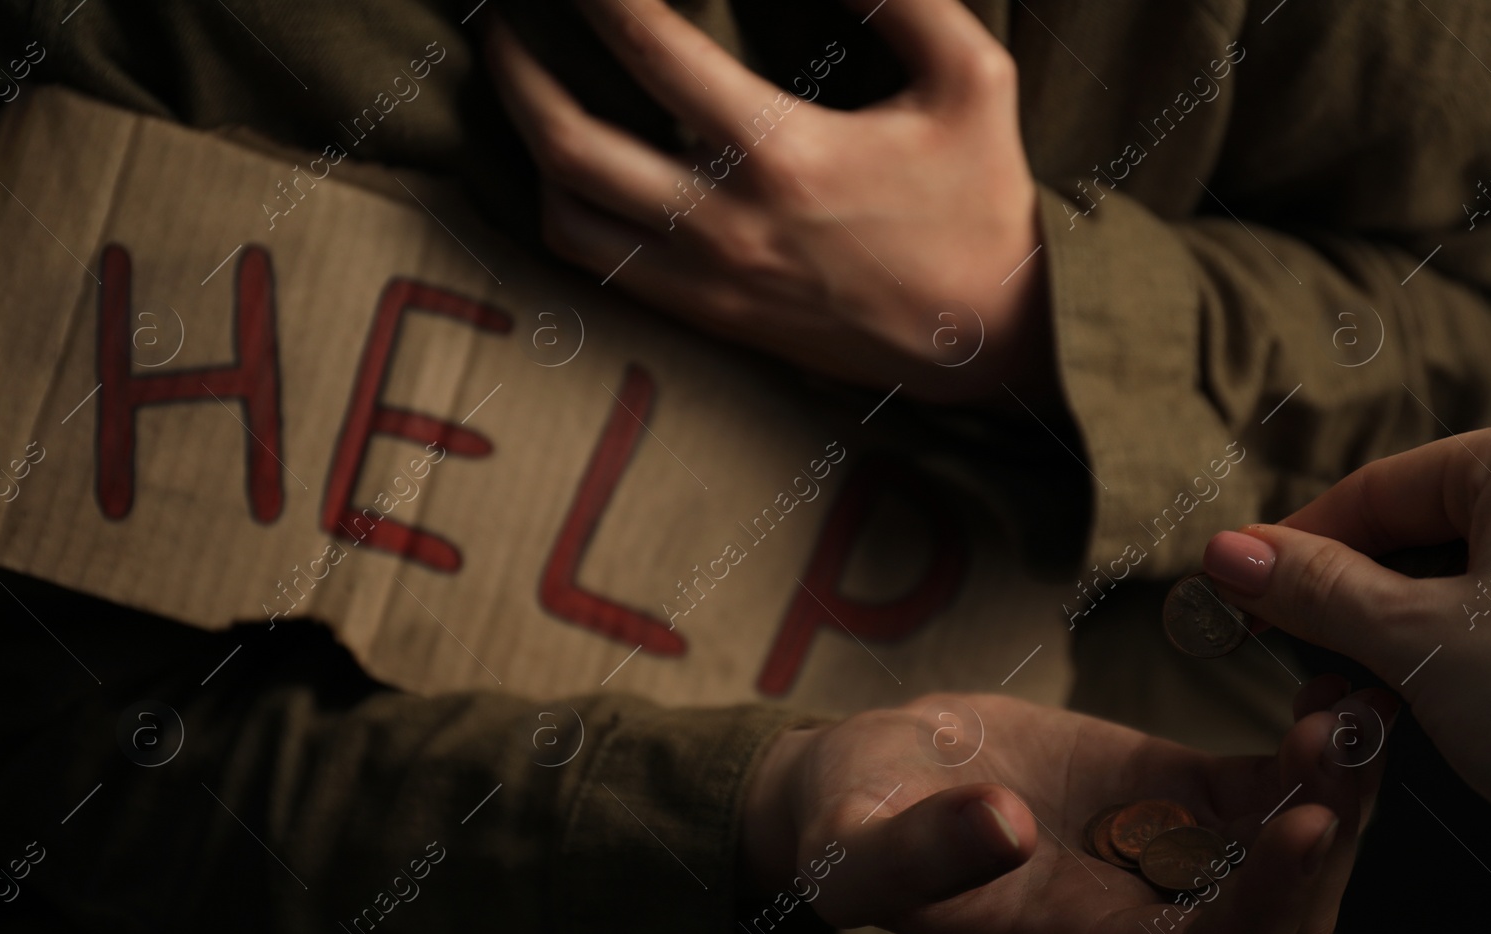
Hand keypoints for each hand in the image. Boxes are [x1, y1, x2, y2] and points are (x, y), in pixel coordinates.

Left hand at [483, 0, 1050, 404]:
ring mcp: (706, 281)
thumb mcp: (972, 78)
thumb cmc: (983, 205)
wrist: (987, 343)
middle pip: (569, 140)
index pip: (650, 48)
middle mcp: (725, 225)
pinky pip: (600, 265)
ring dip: (528, 142)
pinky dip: (565, 208)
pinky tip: (569, 166)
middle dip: (516, 64)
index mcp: (784, 155)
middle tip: (503, 12)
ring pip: (566, 214)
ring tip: (523, 87)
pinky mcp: (707, 317)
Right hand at [741, 691, 1385, 933]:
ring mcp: (1159, 850)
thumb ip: (920, 852)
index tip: (1303, 819)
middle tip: (1341, 738)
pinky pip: (1259, 788)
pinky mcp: (1164, 790)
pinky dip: (1301, 752)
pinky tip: (1321, 691)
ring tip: (1351, 702)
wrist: (863, 783)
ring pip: (1287, 849)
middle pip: (1281, 914)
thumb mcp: (856, 844)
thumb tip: (1001, 827)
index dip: (1264, 901)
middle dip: (1327, 836)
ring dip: (1333, 787)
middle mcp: (1139, 912)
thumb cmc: (848, 826)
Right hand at [1201, 418, 1490, 831]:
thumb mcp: (1422, 642)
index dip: (1292, 549)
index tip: (1238, 601)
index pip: (1373, 492)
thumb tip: (1225, 551)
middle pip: (1415, 537)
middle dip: (1347, 610)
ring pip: (1458, 586)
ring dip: (1393, 648)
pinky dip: (1454, 665)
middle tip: (1301, 673)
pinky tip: (1427, 714)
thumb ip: (1317, 591)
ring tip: (1360, 709)